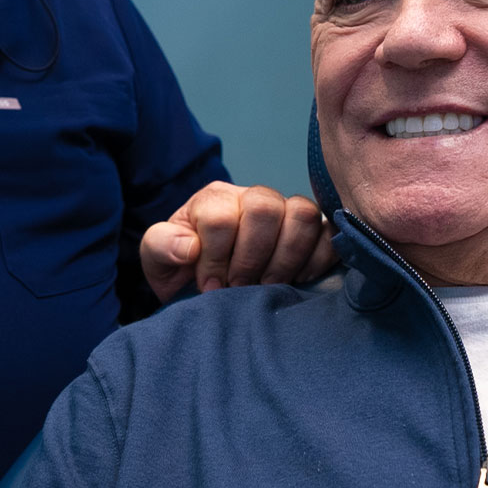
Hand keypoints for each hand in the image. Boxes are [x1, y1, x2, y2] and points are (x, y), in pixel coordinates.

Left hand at [139, 182, 335, 302]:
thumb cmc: (183, 270)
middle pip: (264, 208)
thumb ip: (161, 245)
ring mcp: (286, 214)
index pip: (220, 216)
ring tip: (267, 286)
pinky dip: (318, 259)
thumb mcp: (157, 260)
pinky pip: (330, 234)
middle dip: (251, 257)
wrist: (205, 289)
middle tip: (240, 286)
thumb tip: (189, 246)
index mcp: (213, 200)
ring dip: (286, 258)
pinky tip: (298, 281)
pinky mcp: (314, 234)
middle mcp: (252, 199)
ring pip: (302, 215)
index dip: (215, 256)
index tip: (209, 285)